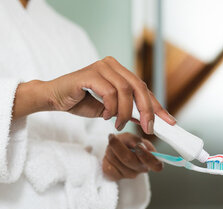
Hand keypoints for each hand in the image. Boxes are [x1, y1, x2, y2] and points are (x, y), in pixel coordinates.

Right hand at [45, 57, 174, 133]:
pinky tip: (106, 116)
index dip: (157, 105)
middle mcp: (112, 65)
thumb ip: (126, 111)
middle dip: (147, 110)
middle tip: (148, 128)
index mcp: (118, 71)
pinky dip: (111, 107)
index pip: (143, 88)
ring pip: (125, 90)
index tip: (168, 122)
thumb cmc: (79, 101)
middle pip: (139, 87)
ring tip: (118, 124)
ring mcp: (101, 67)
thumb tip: (146, 120)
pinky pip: (109, 91)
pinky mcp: (90, 74)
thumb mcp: (109, 110)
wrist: (54, 98)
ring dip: (125, 112)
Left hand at [102, 133, 162, 180]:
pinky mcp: (117, 177)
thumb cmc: (128, 143)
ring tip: (111, 145)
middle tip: (112, 137)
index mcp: (152, 160)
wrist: (117, 149)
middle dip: (118, 146)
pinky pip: (108, 168)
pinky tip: (110, 155)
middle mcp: (142, 169)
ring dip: (110, 150)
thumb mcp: (133, 137)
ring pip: (116, 161)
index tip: (138, 146)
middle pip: (129, 160)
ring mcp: (130, 175)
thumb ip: (134, 139)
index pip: (157, 166)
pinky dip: (106, 158)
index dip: (147, 157)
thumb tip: (136, 145)